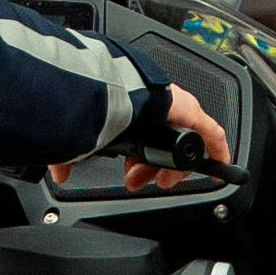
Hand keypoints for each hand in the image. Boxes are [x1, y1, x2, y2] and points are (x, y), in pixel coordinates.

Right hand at [53, 83, 231, 192]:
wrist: (111, 93)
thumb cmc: (96, 108)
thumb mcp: (86, 136)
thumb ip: (73, 155)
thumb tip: (58, 172)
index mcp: (133, 110)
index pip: (143, 139)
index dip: (137, 161)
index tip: (131, 174)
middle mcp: (156, 107)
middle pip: (163, 144)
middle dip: (150, 167)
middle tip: (141, 180)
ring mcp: (176, 109)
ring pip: (182, 143)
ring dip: (173, 167)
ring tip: (162, 182)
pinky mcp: (193, 114)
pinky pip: (210, 135)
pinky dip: (215, 150)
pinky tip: (217, 166)